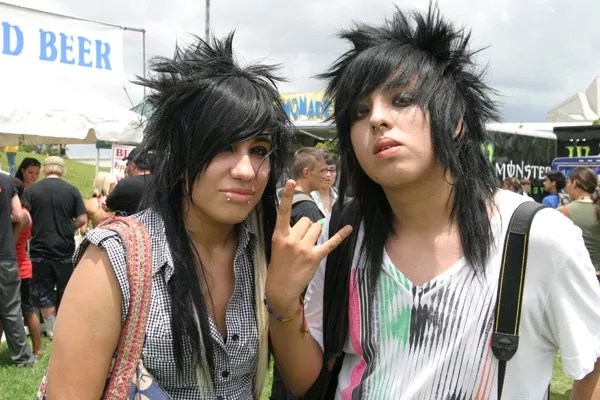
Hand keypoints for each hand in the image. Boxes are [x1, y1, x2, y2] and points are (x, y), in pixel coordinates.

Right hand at [266, 180, 351, 313]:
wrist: (280, 288)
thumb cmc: (279, 265)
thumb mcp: (277, 246)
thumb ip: (289, 232)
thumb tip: (311, 223)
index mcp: (279, 235)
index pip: (283, 211)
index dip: (287, 196)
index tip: (291, 182)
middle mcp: (291, 239)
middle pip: (307, 221)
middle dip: (308, 227)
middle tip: (302, 241)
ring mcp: (304, 248)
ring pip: (317, 228)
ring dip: (316, 234)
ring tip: (308, 246)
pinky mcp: (315, 257)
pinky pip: (330, 242)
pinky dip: (340, 235)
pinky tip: (349, 228)